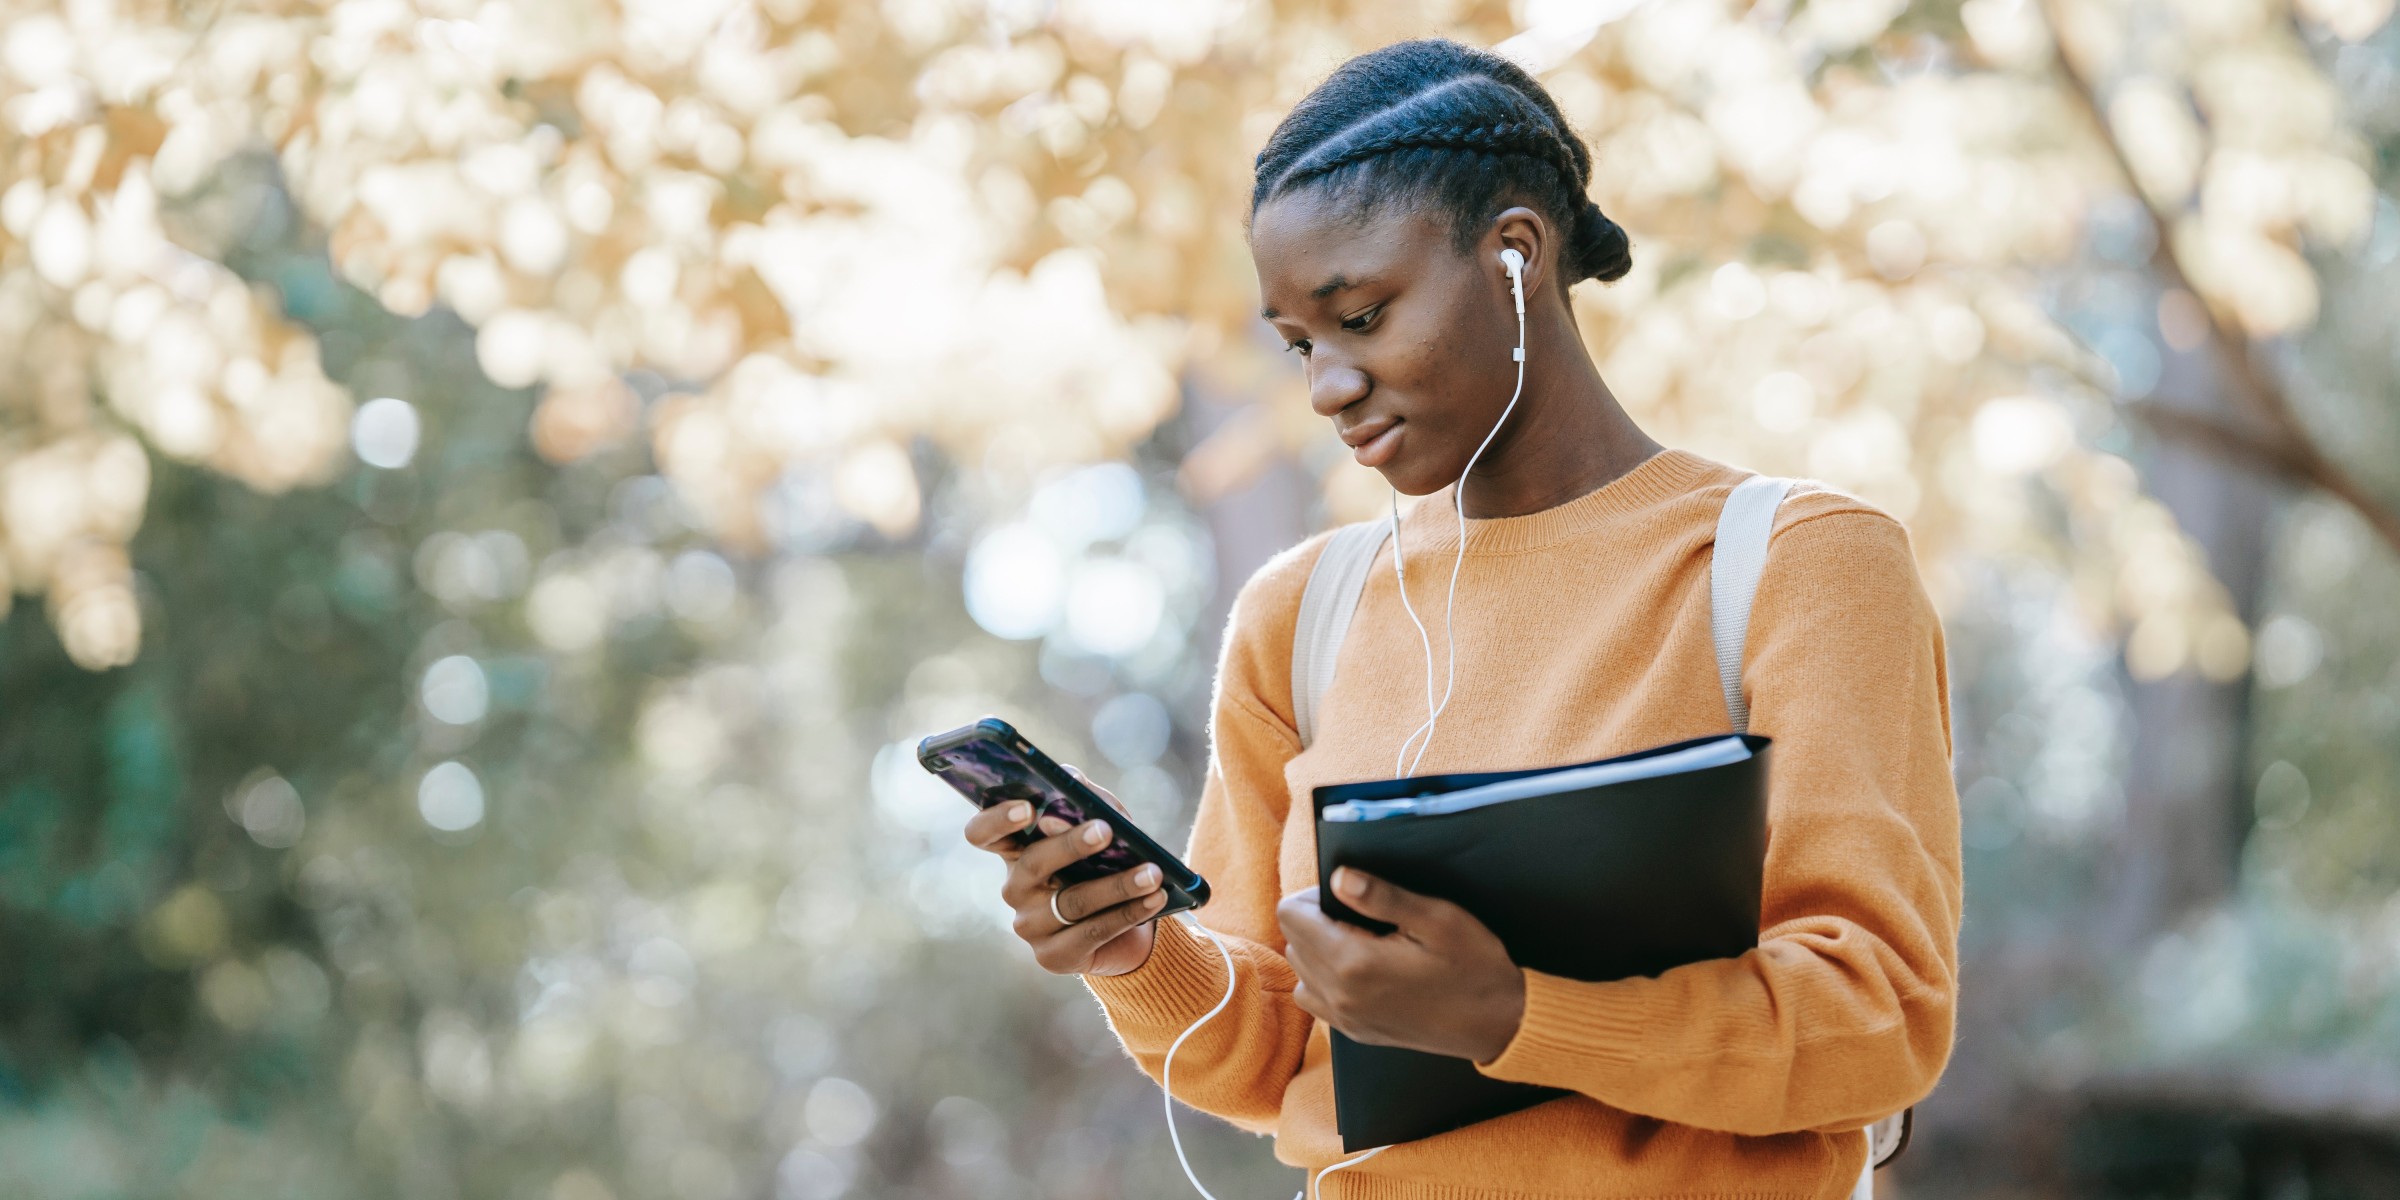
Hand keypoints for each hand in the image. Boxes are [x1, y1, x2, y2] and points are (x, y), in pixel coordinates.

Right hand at [962, 762, 1162, 976]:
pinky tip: (1155, 898)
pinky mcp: (1054, 957)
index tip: (1028, 807)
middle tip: (1106, 830)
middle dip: (1072, 844)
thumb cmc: (1108, 860)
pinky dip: (1128, 913)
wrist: (1131, 921)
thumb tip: (1072, 779)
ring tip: (1153, 872)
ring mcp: (1030, 925)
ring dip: (1118, 884)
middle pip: (1033, 863)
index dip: (997, 820)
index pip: (982, 833)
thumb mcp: (1101, 820)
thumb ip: (1084, 797)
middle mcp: (1014, 887)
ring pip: (1071, 901)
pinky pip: (1092, 932)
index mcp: (1015, 849)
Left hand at [1276, 867, 1526, 1063]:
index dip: (1313, 895)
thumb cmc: (1475, 966)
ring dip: (1318, 951)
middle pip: (1292, 942)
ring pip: (1301, 972)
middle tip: (1361, 916)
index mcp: (1353, 963)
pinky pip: (1317, 999)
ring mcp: (1346, 1019)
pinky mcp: (1356, 1032)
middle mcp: (1340, 995)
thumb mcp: (1437, 918)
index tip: (1348, 895)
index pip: (1291, 916)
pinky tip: (1362, 970)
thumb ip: (1382, 896)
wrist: (1500, 1022)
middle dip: (1316, 921)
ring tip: (1361, 942)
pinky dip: (1326, 980)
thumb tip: (1338, 877)